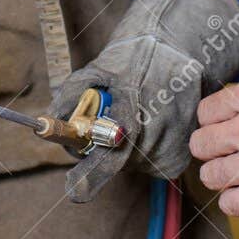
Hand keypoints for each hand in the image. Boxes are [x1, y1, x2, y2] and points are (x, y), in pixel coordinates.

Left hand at [53, 0, 238, 202]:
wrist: (182, 46)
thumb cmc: (138, 55)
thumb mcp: (100, 67)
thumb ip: (73, 92)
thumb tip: (50, 118)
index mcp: (134, 108)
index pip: (110, 155)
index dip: (91, 176)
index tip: (74, 191)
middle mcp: (158, 127)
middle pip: (124, 163)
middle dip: (110, 152)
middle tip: (109, 130)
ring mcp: (177, 138)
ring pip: (142, 164)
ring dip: (132, 152)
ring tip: (134, 121)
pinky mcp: (188, 144)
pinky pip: (163, 162)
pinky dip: (151, 152)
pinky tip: (151, 127)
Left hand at [190, 78, 238, 214]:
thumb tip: (238, 107)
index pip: (206, 112)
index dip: (214, 122)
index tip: (222, 129)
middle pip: (201, 144)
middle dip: (212, 149)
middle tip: (228, 153)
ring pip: (209, 176)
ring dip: (222, 177)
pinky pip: (229, 204)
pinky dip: (236, 202)